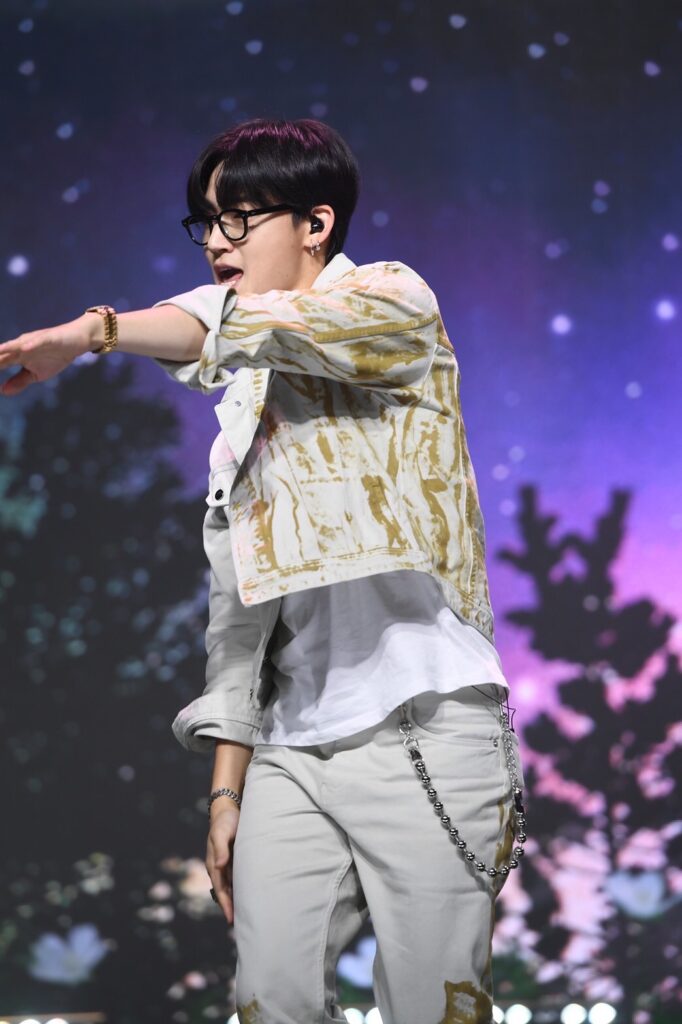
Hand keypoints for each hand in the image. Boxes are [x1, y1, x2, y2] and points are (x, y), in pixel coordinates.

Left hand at [0, 313, 101, 395]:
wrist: (77, 341)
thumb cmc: (55, 356)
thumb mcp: (36, 374)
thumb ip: (19, 381)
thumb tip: (2, 391)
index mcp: (17, 356)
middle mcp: (20, 347)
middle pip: (1, 354)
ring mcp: (33, 341)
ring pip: (15, 346)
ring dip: (4, 350)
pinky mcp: (48, 338)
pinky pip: (38, 342)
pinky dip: (30, 345)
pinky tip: (23, 349)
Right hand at [206, 803, 240, 923]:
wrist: (229, 808)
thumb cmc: (225, 820)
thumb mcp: (221, 832)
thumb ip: (220, 848)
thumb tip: (219, 866)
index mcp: (214, 864)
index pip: (220, 889)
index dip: (226, 904)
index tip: (231, 919)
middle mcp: (220, 868)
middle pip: (226, 893)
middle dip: (232, 908)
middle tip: (242, 926)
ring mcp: (228, 865)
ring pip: (233, 888)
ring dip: (238, 901)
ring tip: (249, 917)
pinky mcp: (236, 861)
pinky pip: (239, 879)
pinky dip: (243, 889)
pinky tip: (253, 897)